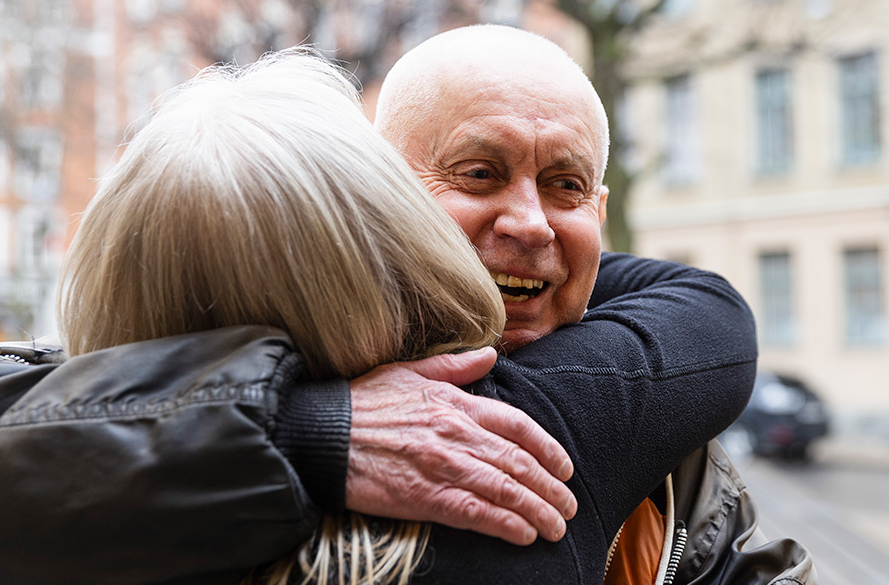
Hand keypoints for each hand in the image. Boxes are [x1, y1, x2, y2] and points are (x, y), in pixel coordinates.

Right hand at [345, 347, 576, 544]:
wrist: (320, 434)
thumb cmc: (362, 403)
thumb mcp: (410, 372)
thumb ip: (455, 366)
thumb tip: (490, 353)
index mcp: (456, 403)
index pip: (518, 425)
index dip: (548, 448)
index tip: (565, 468)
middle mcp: (457, 433)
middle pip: (519, 462)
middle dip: (551, 487)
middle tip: (568, 506)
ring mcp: (443, 466)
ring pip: (505, 490)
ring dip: (538, 510)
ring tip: (556, 527)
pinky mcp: (424, 497)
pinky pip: (476, 513)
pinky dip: (505, 524)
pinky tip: (524, 535)